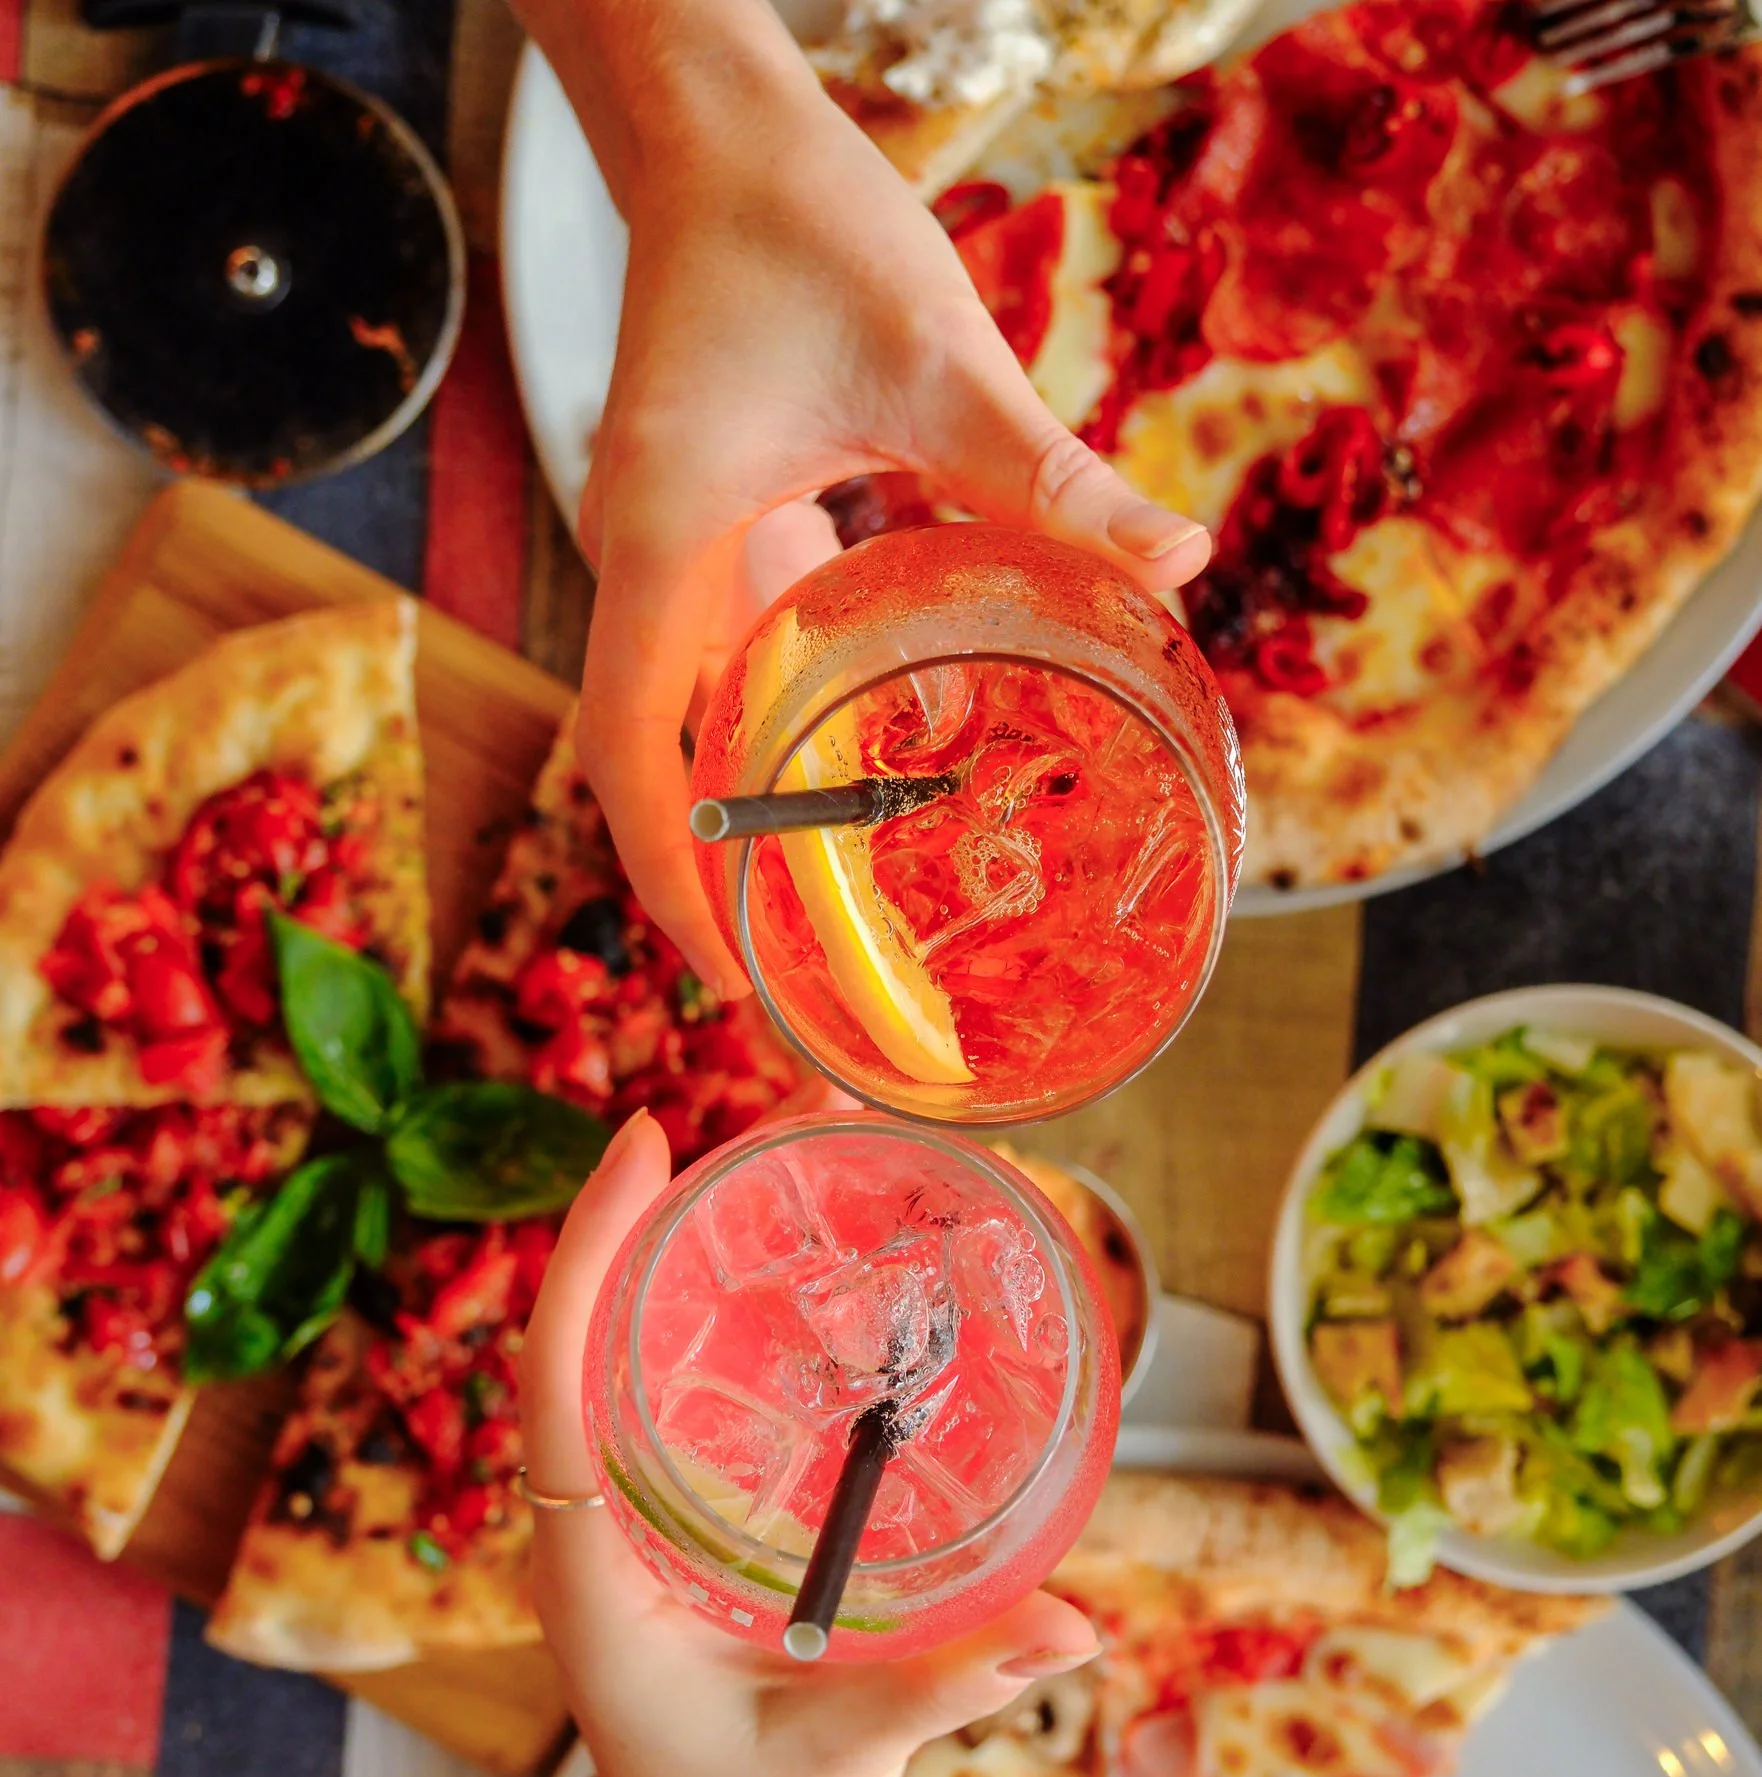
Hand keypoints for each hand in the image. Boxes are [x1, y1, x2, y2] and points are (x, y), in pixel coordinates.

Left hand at [519, 1104, 1099, 1776]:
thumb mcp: (843, 1752)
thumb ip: (949, 1686)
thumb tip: (1075, 1625)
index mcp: (593, 1570)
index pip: (559, 1383)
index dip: (590, 1257)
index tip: (647, 1143)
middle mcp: (594, 1523)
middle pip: (596, 1332)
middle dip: (664, 1212)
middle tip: (774, 1113)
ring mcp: (627, 1518)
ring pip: (630, 1349)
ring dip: (694, 1246)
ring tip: (792, 1152)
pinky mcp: (671, 1522)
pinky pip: (669, 1388)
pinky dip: (717, 1308)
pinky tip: (798, 1263)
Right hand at [568, 18, 1211, 993]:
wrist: (712, 127)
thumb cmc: (794, 221)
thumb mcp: (931, 355)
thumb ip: (1043, 470)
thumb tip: (1172, 566)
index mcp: (665, 545)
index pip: (632, 753)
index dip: (672, 878)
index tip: (730, 979)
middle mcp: (649, 569)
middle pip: (651, 772)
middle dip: (710, 891)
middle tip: (801, 999)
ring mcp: (670, 555)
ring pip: (686, 729)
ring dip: (740, 828)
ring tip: (825, 927)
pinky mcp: (710, 532)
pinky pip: (727, 666)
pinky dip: (775, 742)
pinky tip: (857, 781)